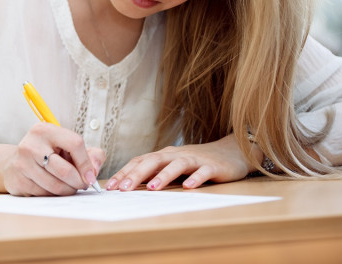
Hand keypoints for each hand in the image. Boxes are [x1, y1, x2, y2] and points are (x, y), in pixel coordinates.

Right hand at [1, 122, 104, 195]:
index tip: (91, 176)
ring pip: (55, 186)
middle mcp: (32, 144)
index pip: (74, 144)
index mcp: (45, 130)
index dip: (86, 163)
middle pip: (65, 170)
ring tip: (69, 187)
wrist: (15, 163)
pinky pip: (44, 194)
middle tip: (82, 185)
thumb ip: (91, 154)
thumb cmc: (48, 154)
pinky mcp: (18, 180)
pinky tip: (52, 188)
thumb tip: (94, 171)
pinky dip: (54, 195)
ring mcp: (22, 163)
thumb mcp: (68, 147)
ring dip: (68, 191)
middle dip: (78, 182)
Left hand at [106, 133, 249, 190]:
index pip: (139, 162)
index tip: (109, 187)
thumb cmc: (196, 163)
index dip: (124, 173)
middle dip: (136, 175)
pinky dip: (196, 178)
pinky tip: (189, 187)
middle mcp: (176, 155)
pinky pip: (203, 172)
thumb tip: (129, 187)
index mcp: (163, 155)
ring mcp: (194, 159)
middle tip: (123, 189)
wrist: (231, 152)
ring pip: (177, 165)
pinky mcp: (213, 166)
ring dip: (163, 176)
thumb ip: (154, 174)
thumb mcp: (172, 166)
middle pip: (153, 161)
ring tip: (152, 188)